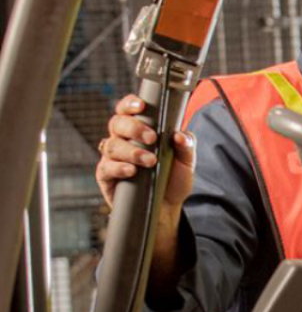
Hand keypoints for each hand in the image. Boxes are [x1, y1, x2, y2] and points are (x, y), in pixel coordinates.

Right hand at [95, 94, 195, 214]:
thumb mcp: (186, 160)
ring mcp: (112, 158)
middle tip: (152, 138)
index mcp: (139, 130)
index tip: (141, 106)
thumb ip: (186, 145)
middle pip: (117, 123)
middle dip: (134, 128)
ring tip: (150, 161)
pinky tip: (132, 171)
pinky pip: (105, 167)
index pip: (127, 110)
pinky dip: (119, 167)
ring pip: (111, 145)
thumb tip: (180, 135)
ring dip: (132, 151)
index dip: (130, 104)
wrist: (166, 207)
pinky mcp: (106, 177)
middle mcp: (123, 141)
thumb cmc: (172, 178)